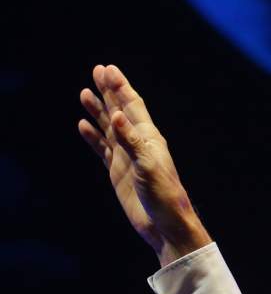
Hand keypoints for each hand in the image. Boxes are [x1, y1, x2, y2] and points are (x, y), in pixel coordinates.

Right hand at [78, 65, 211, 266]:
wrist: (164, 224)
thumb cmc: (163, 195)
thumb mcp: (148, 166)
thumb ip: (132, 141)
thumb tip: (118, 115)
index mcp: (149, 138)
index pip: (133, 105)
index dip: (120, 87)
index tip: (107, 69)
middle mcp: (138, 144)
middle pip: (120, 110)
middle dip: (109, 91)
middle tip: (97, 70)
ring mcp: (127, 157)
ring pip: (108, 128)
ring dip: (98, 110)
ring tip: (84, 93)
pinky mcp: (118, 172)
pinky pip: (102, 149)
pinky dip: (93, 136)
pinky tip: (83, 125)